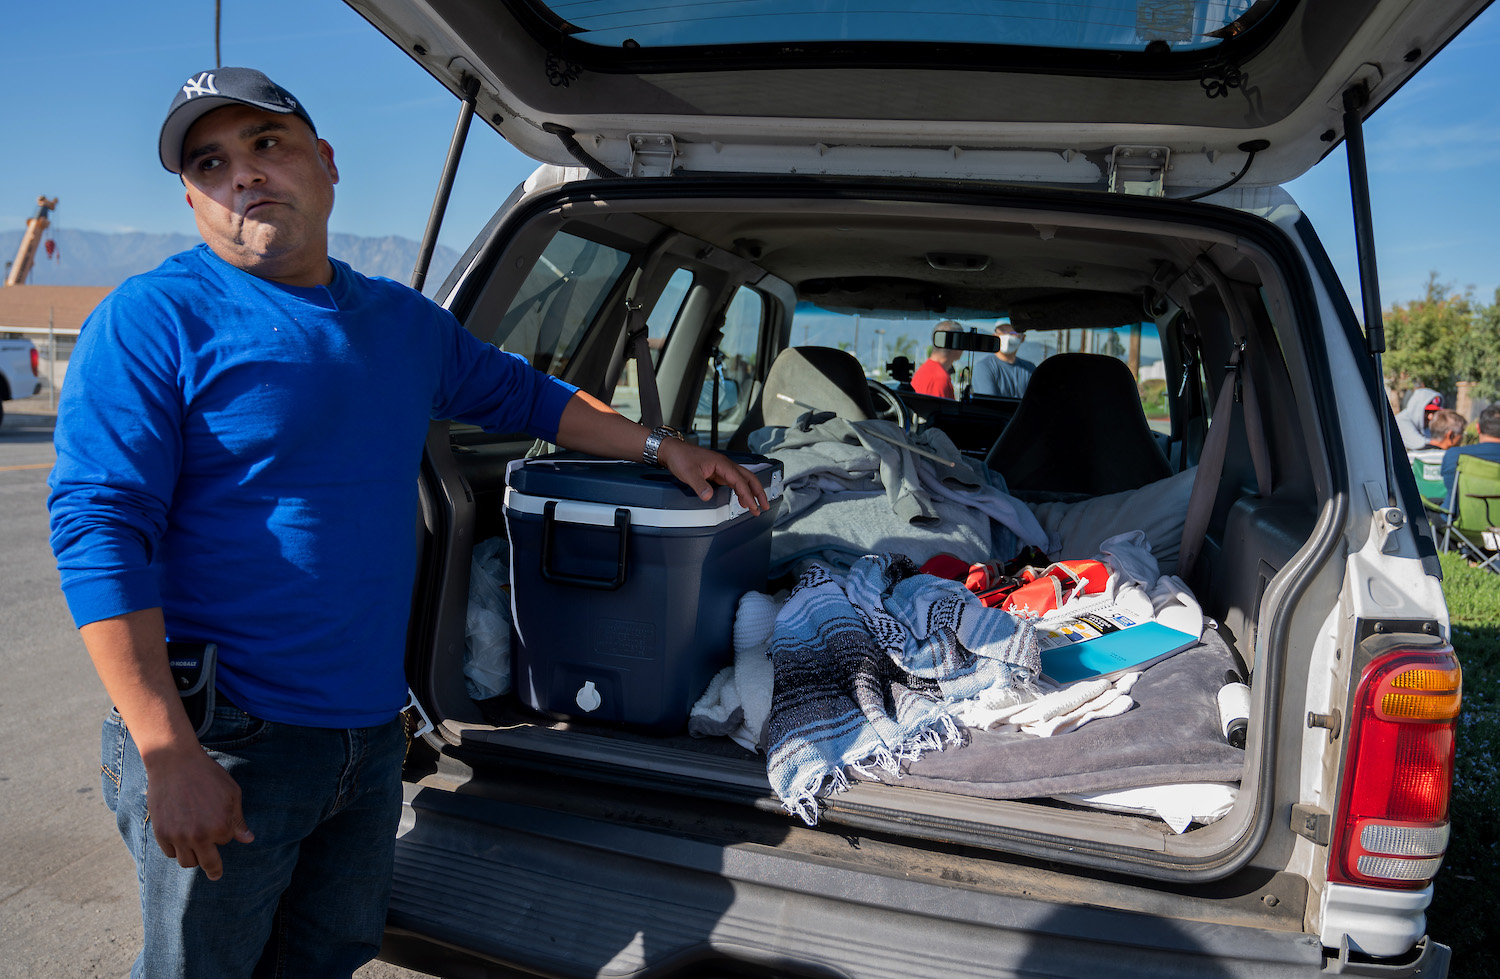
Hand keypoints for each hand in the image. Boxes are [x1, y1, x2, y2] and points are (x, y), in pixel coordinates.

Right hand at [142, 745, 254, 880]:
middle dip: (213, 869)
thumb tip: (248, 840)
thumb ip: (238, 820)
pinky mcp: (161, 833)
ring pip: (187, 862)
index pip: (225, 842)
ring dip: (193, 857)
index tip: (220, 822)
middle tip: (215, 874)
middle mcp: (199, 836)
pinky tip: (179, 839)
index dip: (224, 832)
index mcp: (220, 827)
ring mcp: (178, 836)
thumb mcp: (231, 794)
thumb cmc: (207, 776)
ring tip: (195, 852)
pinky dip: (176, 849)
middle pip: (206, 863)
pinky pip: (170, 853)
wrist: (175, 763)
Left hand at [655, 439, 770, 514]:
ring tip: (756, 506)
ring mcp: (722, 468)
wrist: (672, 450)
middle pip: (749, 478)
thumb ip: (700, 486)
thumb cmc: (681, 458)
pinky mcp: (717, 472)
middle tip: (764, 506)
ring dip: (751, 492)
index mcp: (722, 464)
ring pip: (743, 479)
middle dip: (758, 492)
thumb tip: (708, 497)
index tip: (753, 507)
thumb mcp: (688, 473)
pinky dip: (741, 491)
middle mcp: (725, 465)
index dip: (748, 495)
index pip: (740, 481)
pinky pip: (734, 481)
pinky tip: (741, 499)